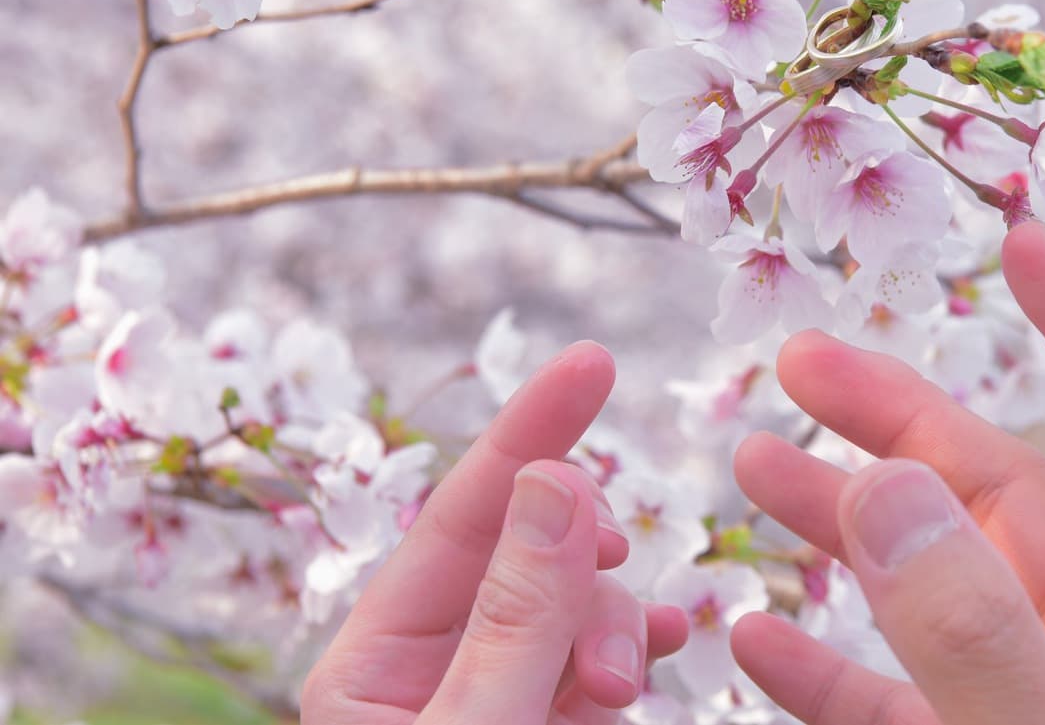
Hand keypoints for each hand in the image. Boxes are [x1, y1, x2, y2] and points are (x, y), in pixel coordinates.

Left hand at [302, 341, 687, 723]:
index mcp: (373, 665)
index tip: (592, 362)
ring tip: (619, 685)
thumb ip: (517, 615)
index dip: (526, 432)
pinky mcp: (557, 722)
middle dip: (585, 556)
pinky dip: (638, 641)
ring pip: (577, 602)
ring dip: (614, 625)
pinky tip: (664, 635)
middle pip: (529, 552)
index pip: (456, 516)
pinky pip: (605, 655)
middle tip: (620, 558)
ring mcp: (505, 696)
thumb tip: (554, 481)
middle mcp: (437, 670)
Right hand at [731, 221, 1044, 724]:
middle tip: (800, 360)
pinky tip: (751, 632)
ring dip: (841, 523)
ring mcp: (1035, 706)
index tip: (1021, 246)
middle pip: (1005, 492)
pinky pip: (883, 698)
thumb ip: (976, 628)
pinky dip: (818, 663)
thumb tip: (886, 487)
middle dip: (899, 421)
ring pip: (930, 584)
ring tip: (755, 462)